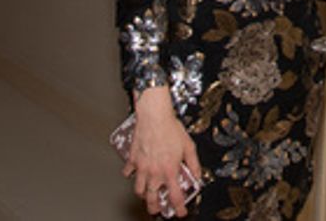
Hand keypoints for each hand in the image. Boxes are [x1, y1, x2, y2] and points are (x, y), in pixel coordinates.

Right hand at [125, 87, 200, 217]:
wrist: (154, 116)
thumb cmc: (171, 128)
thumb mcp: (189, 146)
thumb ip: (194, 164)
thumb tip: (197, 175)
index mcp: (170, 171)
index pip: (175, 196)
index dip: (179, 208)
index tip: (181, 213)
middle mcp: (154, 172)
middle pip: (152, 199)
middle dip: (155, 208)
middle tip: (157, 210)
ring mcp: (142, 167)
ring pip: (138, 189)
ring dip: (142, 194)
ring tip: (146, 195)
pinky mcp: (133, 159)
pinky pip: (128, 172)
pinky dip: (130, 175)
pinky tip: (134, 173)